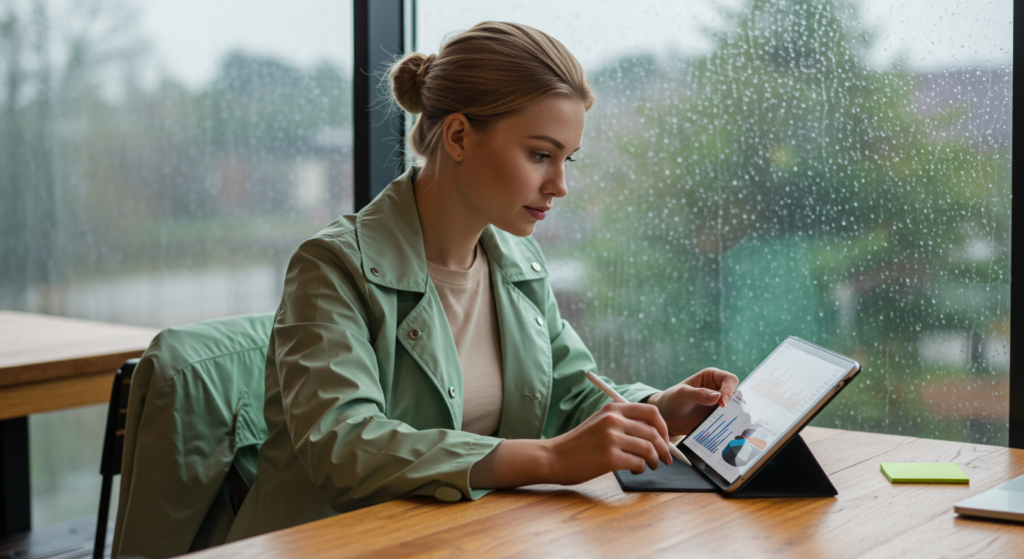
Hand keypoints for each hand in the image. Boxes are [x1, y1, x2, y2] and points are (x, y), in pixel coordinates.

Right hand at [544, 402, 673, 484]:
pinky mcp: (609, 458)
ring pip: (649, 449)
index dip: (664, 428)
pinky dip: (642, 468)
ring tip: (651, 466)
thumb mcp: (599, 423)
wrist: (554, 457)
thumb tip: (655, 434)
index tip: (665, 439)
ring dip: (654, 460)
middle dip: (663, 448)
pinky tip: (635, 470)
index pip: (651, 412)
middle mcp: (613, 420)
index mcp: (613, 409)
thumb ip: (623, 423)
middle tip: (665, 458)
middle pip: (653, 432)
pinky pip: (639, 463)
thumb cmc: (578, 444)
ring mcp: (611, 438)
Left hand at [648, 368, 738, 436]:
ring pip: (736, 411)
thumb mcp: (682, 394)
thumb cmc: (672, 399)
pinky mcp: (718, 420)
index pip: (730, 379)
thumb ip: (698, 394)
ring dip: (737, 420)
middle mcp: (719, 390)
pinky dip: (731, 429)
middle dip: (738, 406)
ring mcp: (720, 406)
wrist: (666, 418)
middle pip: (737, 396)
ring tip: (737, 430)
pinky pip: (730, 424)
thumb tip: (718, 396)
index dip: (729, 390)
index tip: (723, 403)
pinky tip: (731, 435)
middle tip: (732, 417)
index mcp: (712, 377)